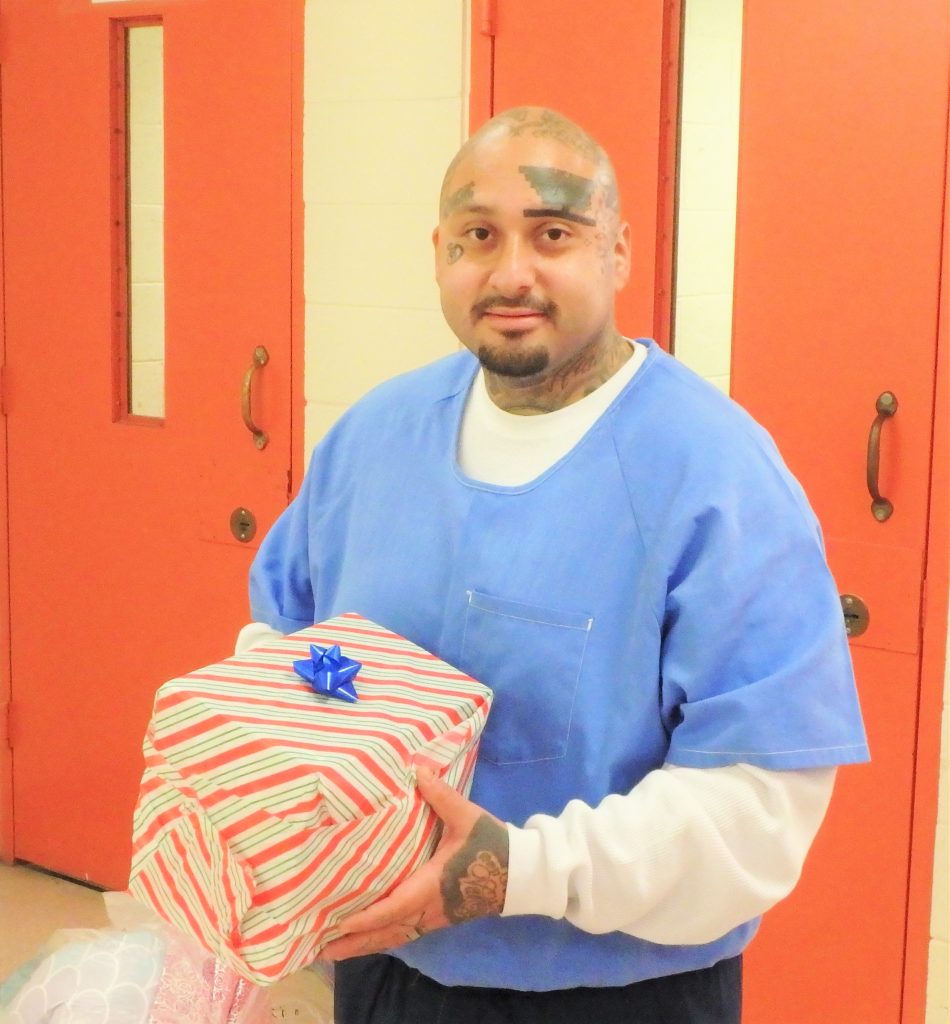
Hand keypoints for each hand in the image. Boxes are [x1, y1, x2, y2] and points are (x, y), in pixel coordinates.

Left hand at [318, 767, 508, 960]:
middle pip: (388, 932)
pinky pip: (404, 934)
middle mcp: (429, 908)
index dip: (367, 917)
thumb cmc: (490, 844)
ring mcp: (434, 918)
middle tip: (323, 950)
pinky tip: (369, 939)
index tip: (341, 925)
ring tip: (335, 950)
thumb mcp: (466, 816)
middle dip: (355, 942)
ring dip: (366, 945)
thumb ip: (440, 795)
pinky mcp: (438, 919)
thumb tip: (417, 770)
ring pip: (395, 936)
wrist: (519, 872)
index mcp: (432, 885)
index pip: (394, 906)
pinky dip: (383, 939)